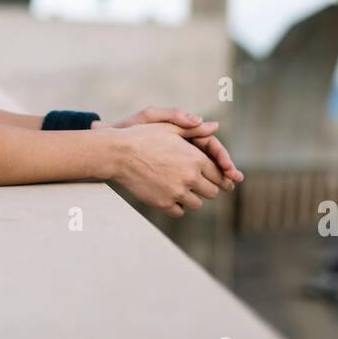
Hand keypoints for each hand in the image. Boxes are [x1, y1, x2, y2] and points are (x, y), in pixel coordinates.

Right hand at [109, 121, 239, 217]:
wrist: (119, 154)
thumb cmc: (144, 137)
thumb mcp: (170, 128)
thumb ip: (195, 129)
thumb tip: (215, 126)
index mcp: (195, 158)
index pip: (219, 174)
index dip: (219, 175)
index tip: (216, 178)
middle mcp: (190, 177)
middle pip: (212, 192)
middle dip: (206, 187)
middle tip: (198, 183)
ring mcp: (176, 192)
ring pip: (197, 204)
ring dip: (193, 198)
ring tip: (183, 189)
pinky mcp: (163, 204)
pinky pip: (180, 211)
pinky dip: (177, 206)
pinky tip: (170, 195)